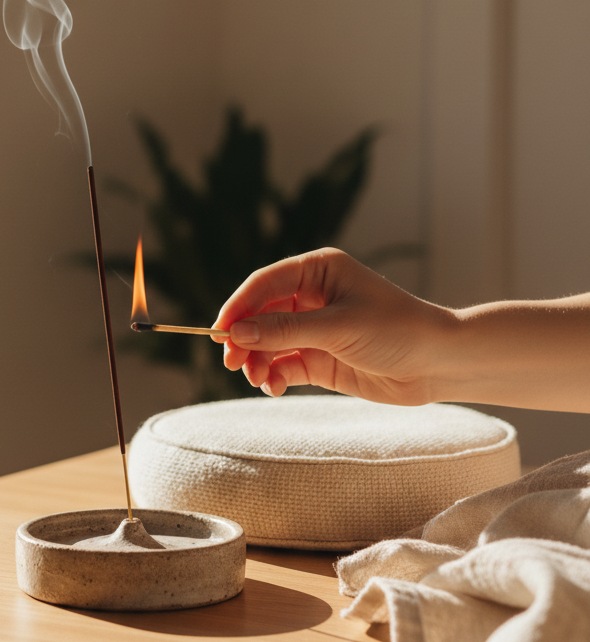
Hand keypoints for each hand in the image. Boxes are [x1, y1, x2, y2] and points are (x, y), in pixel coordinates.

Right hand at [214, 248, 453, 403]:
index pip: (265, 283)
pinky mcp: (322, 358)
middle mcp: (312, 295)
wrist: (440, 364)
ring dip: (258, 359)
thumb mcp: (338, 327)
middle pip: (262, 314)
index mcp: (317, 271)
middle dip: (245, 337)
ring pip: (270, 342)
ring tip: (256, 379)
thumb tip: (237, 332)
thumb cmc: (397, 329)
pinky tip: (273, 388)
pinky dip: (275, 376)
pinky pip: (285, 364)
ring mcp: (315, 328)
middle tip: (231, 361)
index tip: (219, 331)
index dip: (238, 306)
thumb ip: (286, 330)